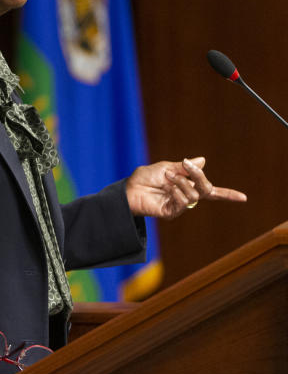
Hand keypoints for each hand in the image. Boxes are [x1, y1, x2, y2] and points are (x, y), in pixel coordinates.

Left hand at [125, 157, 246, 218]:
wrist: (128, 189)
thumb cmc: (144, 177)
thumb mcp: (165, 167)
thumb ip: (184, 167)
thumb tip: (203, 161)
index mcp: (187, 185)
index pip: (210, 191)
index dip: (227, 194)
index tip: (244, 198)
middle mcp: (186, 196)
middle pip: (205, 190)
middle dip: (199, 177)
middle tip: (187, 166)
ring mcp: (179, 205)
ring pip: (194, 195)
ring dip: (182, 182)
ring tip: (168, 177)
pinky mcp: (171, 212)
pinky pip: (183, 203)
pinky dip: (178, 192)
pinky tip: (169, 187)